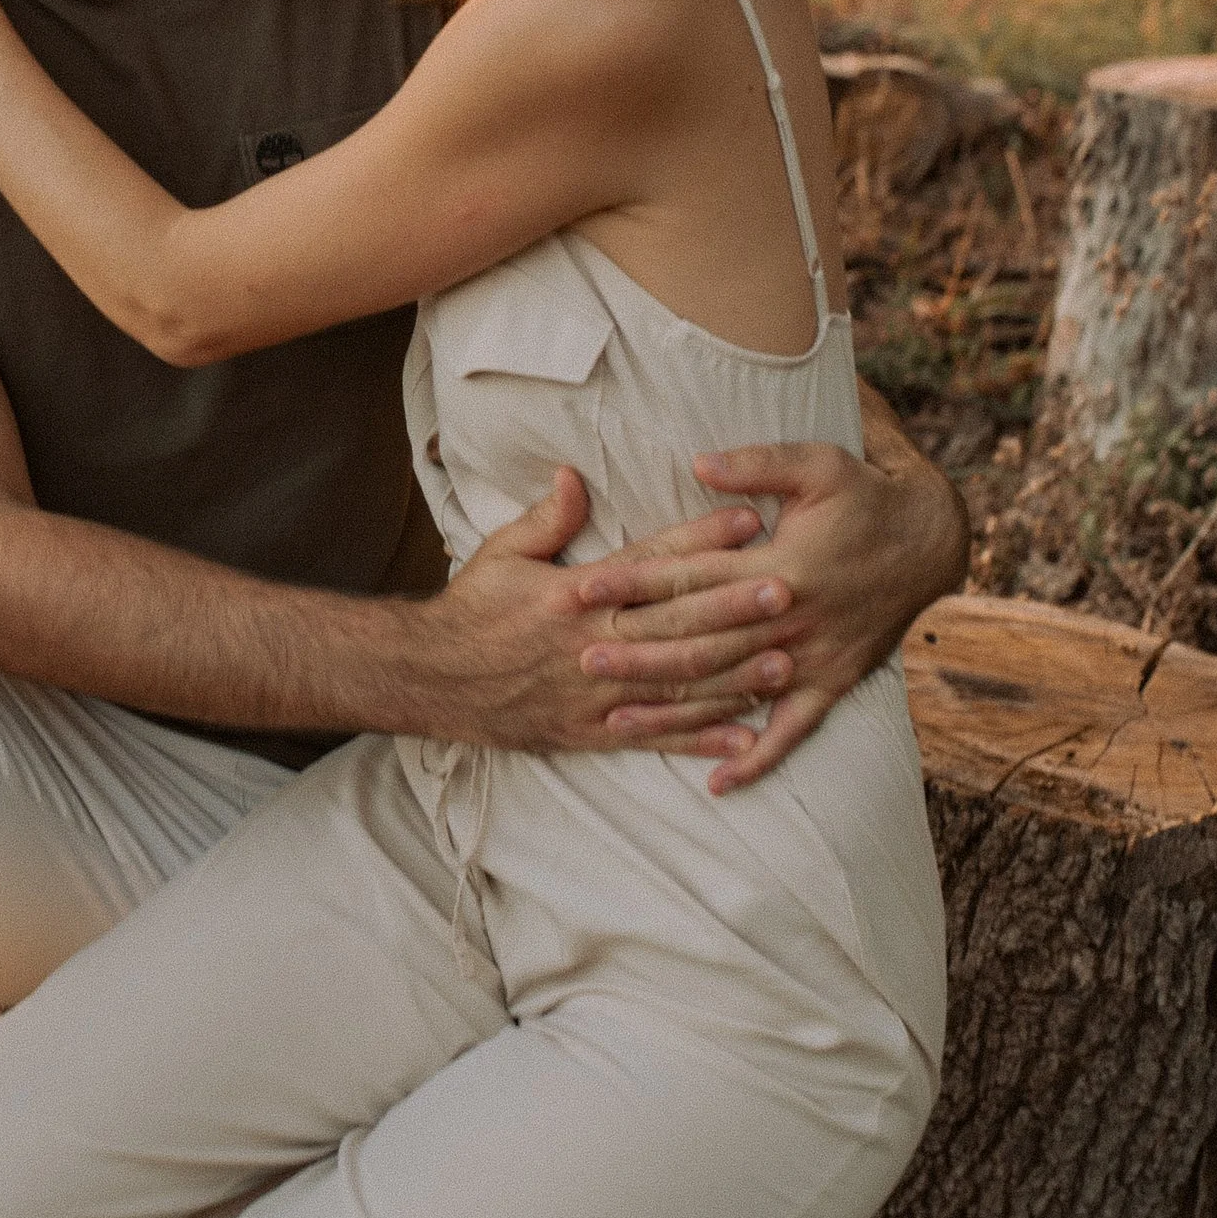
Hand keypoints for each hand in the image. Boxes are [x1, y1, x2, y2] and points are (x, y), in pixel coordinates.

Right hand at [402, 472, 802, 754]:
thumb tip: (573, 476)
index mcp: (574, 594)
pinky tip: (744, 739)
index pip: (650, 562)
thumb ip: (544, 519)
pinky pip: (655, 739)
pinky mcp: (591, 734)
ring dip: (733, 675)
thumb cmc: (470, 611)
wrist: (428, 679)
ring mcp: (594, 693)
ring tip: (785, 662)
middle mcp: (591, 643)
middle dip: (735, 607)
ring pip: (675, 684)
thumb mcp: (501, 554)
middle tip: (788, 589)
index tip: (749, 522)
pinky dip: (700, 741)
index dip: (702, 540)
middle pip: (675, 623)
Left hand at [588, 434, 956, 792]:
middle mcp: (791, 619)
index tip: (583, 589)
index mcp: (780, 566)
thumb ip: (756, 464)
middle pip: (700, 640)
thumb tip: (696, 463)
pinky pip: (792, 731)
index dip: (634, 582)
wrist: (931, 541)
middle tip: (579, 658)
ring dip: (674, 707)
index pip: (691, 577)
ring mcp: (812, 658)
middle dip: (638, 651)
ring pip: (730, 689)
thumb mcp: (818, 464)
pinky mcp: (832, 682)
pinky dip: (757, 758)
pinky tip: (717, 782)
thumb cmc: (864, 497)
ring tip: (615, 718)